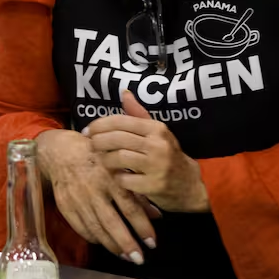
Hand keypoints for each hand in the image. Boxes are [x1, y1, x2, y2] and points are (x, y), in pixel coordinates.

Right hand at [36, 126, 158, 264]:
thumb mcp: (120, 168)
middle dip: (127, 244)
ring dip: (112, 246)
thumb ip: (138, 192)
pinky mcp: (65, 205)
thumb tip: (156, 215)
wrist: (62, 152)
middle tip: (139, 259)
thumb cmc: (97, 158)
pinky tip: (104, 244)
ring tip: (125, 257)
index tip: (152, 243)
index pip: (130, 208)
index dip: (142, 227)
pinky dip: (93, 238)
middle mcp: (94, 190)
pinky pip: (80, 228)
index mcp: (111, 178)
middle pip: (112, 223)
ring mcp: (78, 199)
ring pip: (96, 229)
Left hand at [85, 92, 207, 212]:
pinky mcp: (154, 186)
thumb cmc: (167, 155)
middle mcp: (158, 145)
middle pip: (117, 139)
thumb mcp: (157, 132)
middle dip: (98, 142)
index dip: (100, 125)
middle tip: (91, 145)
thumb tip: (124, 93)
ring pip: (118, 158)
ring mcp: (157, 166)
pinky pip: (124, 180)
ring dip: (105, 159)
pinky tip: (117, 176)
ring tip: (103, 160)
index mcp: (157, 128)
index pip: (121, 121)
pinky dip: (116, 178)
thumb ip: (138, 114)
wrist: (189, 184)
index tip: (88, 130)